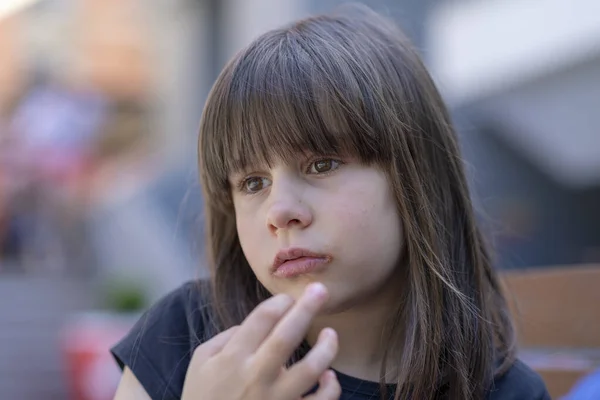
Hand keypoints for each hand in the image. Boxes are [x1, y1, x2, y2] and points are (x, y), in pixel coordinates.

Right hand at [181, 283, 339, 399]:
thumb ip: (226, 337)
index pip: (262, 319)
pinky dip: (330, 388)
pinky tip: (329, 376)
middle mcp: (256, 376)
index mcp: (233, 358)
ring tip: (331, 334)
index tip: (288, 299)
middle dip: (306, 309)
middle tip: (321, 290)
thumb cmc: (202, 396)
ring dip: (326, 348)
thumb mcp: (200, 362)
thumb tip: (254, 324)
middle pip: (287, 336)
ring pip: (310, 370)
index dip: (279, 302)